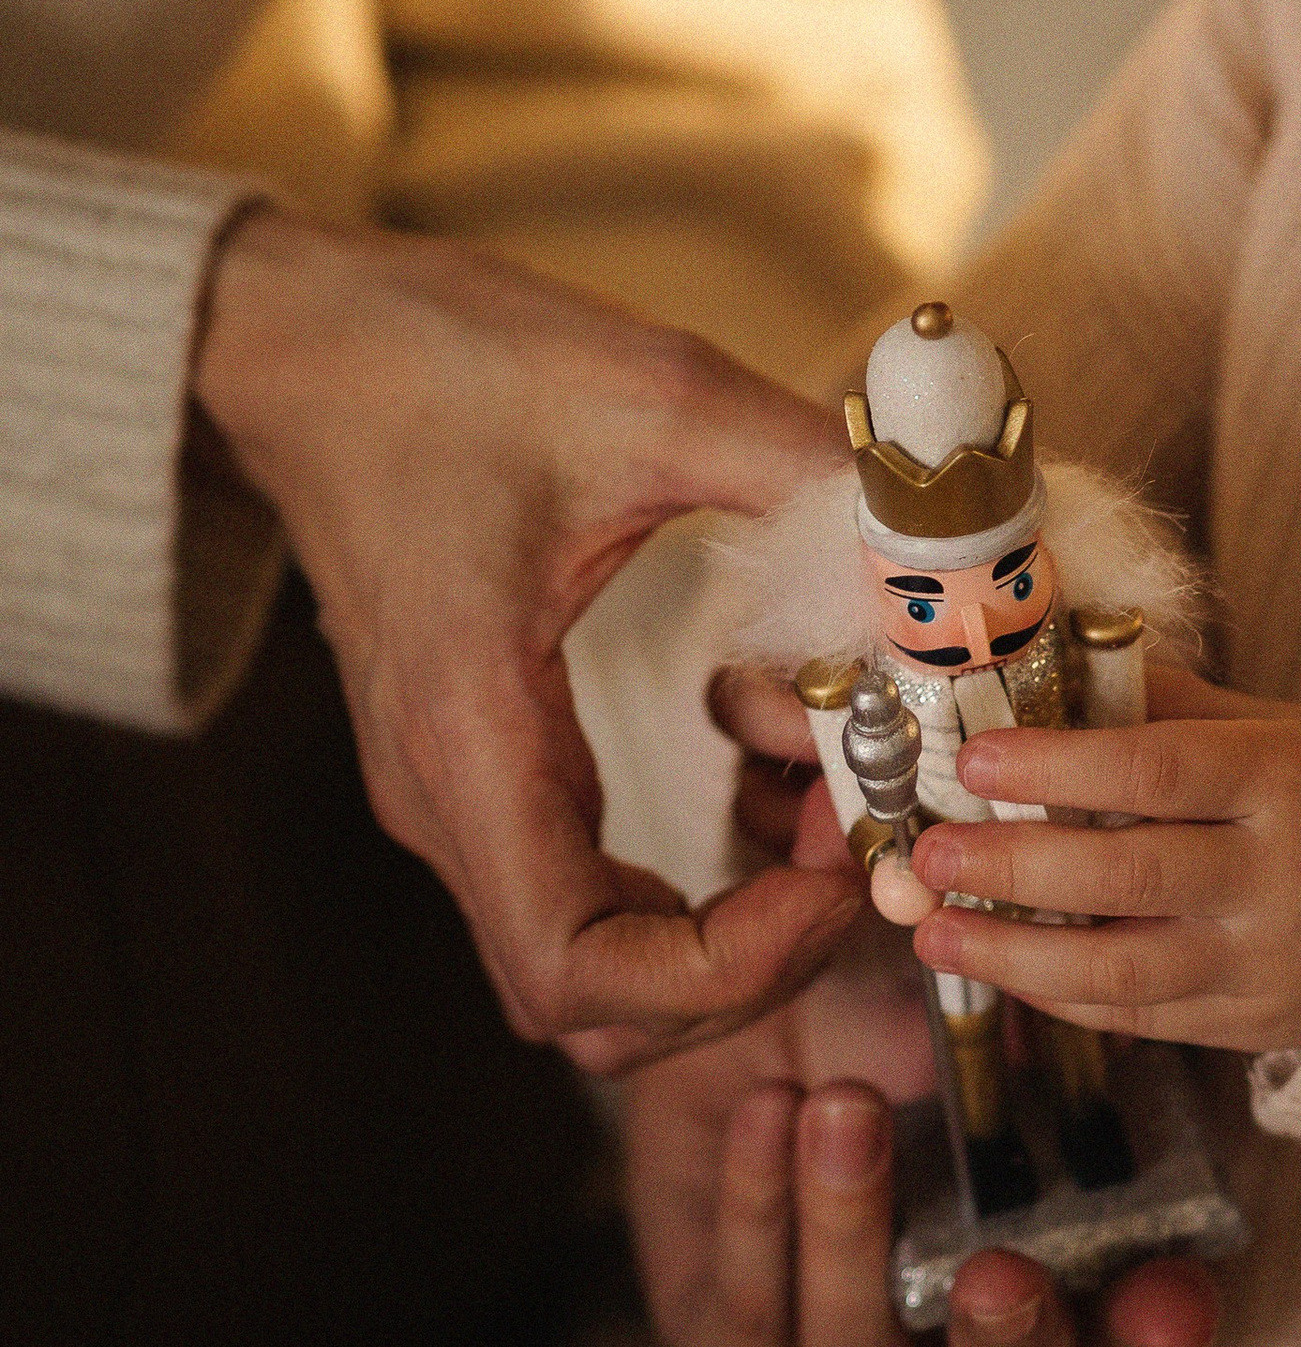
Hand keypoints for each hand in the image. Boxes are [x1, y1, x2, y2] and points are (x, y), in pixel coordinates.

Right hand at [193, 207, 863, 1069]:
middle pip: (597, 1005)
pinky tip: (778, 750)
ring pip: (598, 958)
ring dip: (734, 913)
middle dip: (754, 960)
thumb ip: (807, 475)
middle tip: (856, 837)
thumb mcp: (653, 392)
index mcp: (471, 735)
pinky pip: (592, 886)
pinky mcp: (482, 767)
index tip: (836, 874)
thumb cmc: (444, 363)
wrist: (306, 341)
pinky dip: (699, 865)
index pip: (579, 976)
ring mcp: (457, 793)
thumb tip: (950, 547)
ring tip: (831, 788)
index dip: (729, 973)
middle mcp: (448, 798)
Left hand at [623, 965, 1218, 1346]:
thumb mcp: (974, 1025)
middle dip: (1008, 1341)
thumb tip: (1075, 943)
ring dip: (854, 1244)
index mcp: (1068, 1317)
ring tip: (847, 1111)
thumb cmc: (899, 1050)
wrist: (747, 1062)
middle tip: (1000, 1269)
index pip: (1132, 1346)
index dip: (1158, 1331)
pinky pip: (749, 1315)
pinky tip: (768, 1108)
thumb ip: (1031, 1017)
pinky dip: (759, 1209)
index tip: (1172, 1294)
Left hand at [874, 658, 1300, 1060]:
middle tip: (929, 855)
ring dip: (1013, 954)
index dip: (1057, 767)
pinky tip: (1002, 966)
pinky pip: (1137, 1019)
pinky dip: (1058, 995)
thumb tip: (1034, 671)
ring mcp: (1267, 960)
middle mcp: (1281, 875)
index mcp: (1284, 778)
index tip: (973, 760)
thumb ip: (1156, 704)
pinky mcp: (1251, 1023)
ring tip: (934, 932)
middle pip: (1128, 877)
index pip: (1156, 769)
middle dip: (1013, 867)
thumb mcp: (1263, 725)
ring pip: (1123, 973)